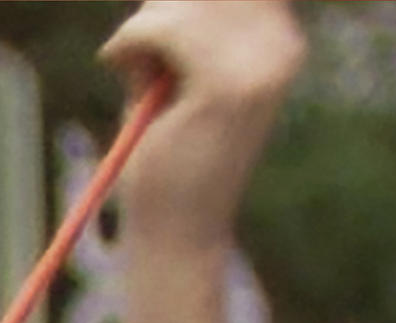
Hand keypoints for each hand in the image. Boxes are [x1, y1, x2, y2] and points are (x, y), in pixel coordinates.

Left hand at [98, 0, 302, 254]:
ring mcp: (262, 67)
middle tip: (133, 45)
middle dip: (163, 6)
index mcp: (278, 42)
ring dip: (142, 25)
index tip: (154, 31)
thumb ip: (172, 31)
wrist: (178, 227)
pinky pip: (168, 30)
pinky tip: (114, 61)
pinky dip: (131, 39)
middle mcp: (281, 48)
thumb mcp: (170, 77)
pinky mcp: (229, 88)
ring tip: (125, 60)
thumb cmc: (167, 155)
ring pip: (188, 4)